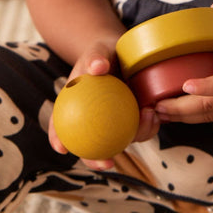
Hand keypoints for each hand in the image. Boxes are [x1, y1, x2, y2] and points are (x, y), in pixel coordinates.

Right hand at [48, 40, 159, 168]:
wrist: (121, 51)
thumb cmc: (103, 52)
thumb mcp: (97, 51)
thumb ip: (96, 57)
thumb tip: (98, 67)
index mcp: (75, 108)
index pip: (60, 125)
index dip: (58, 139)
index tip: (61, 148)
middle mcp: (94, 121)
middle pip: (90, 146)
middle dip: (97, 160)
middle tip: (107, 162)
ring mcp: (114, 122)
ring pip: (120, 140)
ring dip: (134, 137)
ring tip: (146, 117)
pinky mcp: (133, 119)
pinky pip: (140, 127)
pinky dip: (147, 125)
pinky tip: (154, 113)